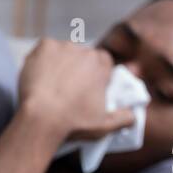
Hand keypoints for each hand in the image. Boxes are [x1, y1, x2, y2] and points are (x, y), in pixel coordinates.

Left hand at [17, 39, 135, 143]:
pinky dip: (41, 59)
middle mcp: (85, 50)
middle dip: (76, 70)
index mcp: (103, 64)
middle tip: (65, 90)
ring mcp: (63, 46)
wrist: (41, 119)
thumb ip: (124, 118)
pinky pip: (44, 49)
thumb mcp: (104, 125)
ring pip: (62, 53)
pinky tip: (39, 76)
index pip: (102, 63)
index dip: (94, 76)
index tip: (85, 90)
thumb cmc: (73, 123)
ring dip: (59, 64)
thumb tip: (133, 115)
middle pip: (81, 58)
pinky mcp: (44, 46)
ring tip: (50, 86)